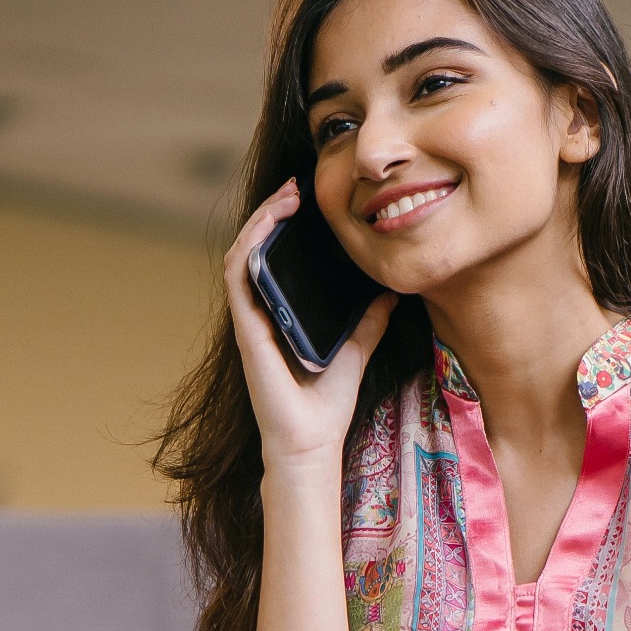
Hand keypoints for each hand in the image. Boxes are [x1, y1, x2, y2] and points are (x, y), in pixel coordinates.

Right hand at [222, 177, 396, 473]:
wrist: (311, 443)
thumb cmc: (327, 405)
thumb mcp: (357, 351)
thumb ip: (368, 322)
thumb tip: (391, 291)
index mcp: (282, 314)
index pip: (276, 259)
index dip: (284, 226)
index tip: (308, 199)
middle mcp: (261, 312)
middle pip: (257, 248)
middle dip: (272, 212)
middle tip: (297, 186)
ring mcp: (250, 319)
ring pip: (243, 254)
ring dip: (259, 220)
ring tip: (285, 196)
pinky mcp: (246, 328)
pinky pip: (239, 276)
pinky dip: (249, 246)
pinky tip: (268, 225)